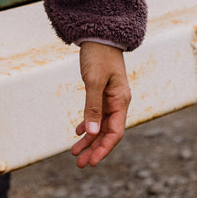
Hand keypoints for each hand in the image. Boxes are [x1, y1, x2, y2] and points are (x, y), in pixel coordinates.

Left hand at [71, 42, 130, 167]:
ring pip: (101, 124)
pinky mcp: (102, 91)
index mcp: (121, 100)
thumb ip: (92, 107)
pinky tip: (78, 132)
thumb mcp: (93, 81)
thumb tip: (92, 133)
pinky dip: (88, 124)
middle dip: (94, 148)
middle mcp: (118, 101)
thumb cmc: (98, 55)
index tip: (92, 161)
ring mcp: (111, 97)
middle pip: (107, 132)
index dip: (104, 148)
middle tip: (80, 163)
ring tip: (75, 153)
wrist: (99, 33)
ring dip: (89, 139)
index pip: (115, 132)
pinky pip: (97, 113)